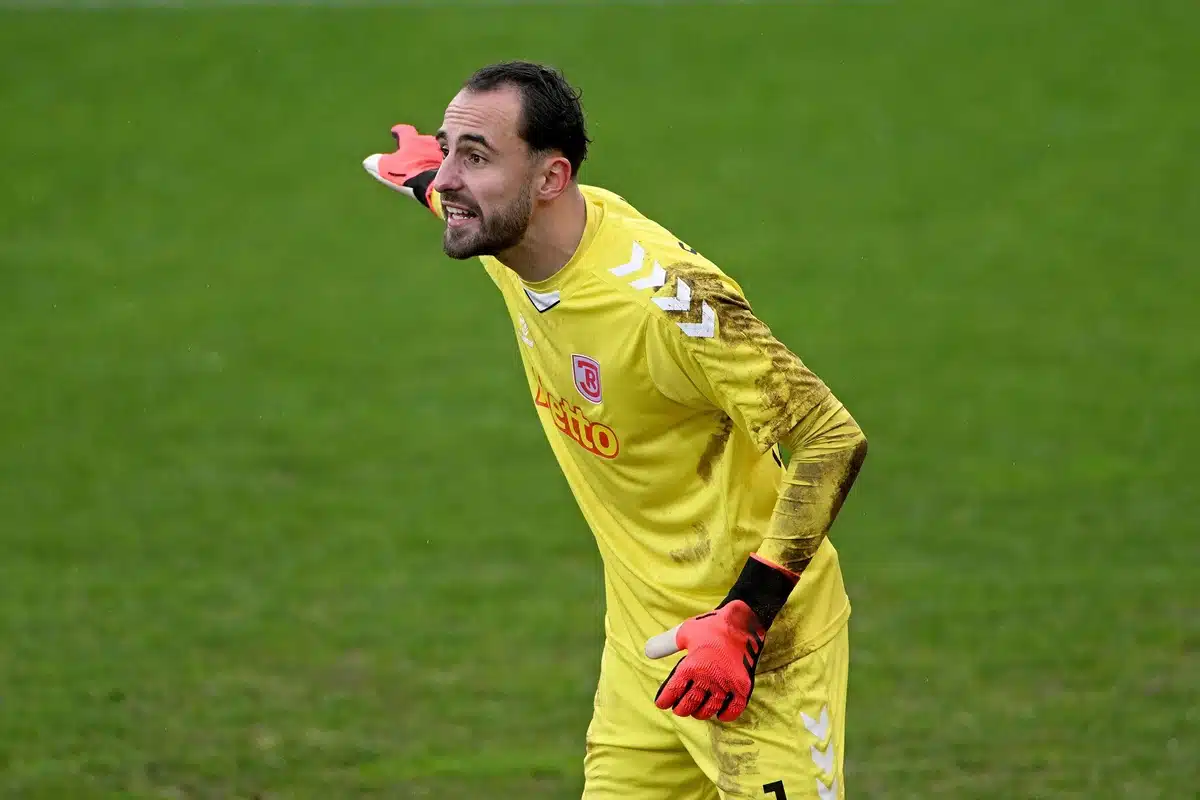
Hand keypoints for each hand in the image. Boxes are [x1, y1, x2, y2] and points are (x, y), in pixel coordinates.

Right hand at [362, 124, 443, 207]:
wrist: (438, 188)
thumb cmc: (411, 175)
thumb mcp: (388, 169)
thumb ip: (377, 164)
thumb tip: (369, 162)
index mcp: (412, 141)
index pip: (405, 131)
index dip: (399, 131)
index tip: (396, 131)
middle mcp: (429, 143)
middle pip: (422, 141)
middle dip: (418, 145)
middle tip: (414, 152)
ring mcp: (443, 154)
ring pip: (436, 151)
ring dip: (431, 156)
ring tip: (428, 165)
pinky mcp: (454, 165)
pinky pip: (445, 162)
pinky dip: (440, 166)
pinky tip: (439, 175)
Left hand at [645, 599, 766, 721]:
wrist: (742, 623)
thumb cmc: (711, 626)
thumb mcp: (684, 631)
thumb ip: (665, 643)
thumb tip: (648, 651)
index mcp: (691, 666)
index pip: (673, 692)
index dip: (665, 700)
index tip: (662, 704)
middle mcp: (708, 679)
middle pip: (689, 705)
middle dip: (681, 709)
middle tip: (679, 708)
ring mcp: (726, 685)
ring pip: (709, 710)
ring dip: (700, 712)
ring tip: (696, 711)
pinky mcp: (742, 687)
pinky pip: (733, 710)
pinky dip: (724, 715)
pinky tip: (719, 713)